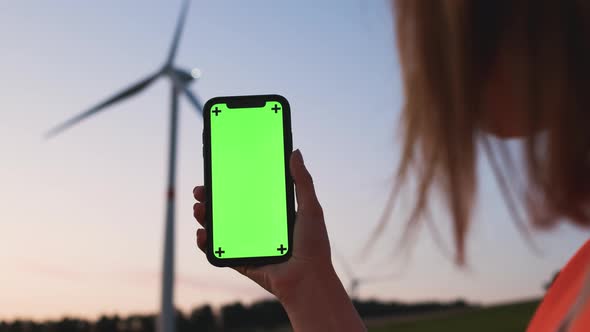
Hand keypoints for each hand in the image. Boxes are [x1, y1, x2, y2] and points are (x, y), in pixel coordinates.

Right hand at [192, 149, 333, 301]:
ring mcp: (248, 245)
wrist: (308, 280)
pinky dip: (206, 243)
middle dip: (211, 198)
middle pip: (229, 209)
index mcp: (273, 214)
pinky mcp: (242, 261)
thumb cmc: (313, 245)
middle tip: (200, 189)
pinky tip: (201, 233)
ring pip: (220, 228)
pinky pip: (219, 251)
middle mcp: (259, 228)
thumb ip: (302, 181)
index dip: (232, 183)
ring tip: (198, 208)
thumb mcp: (310, 208)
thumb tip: (295, 151)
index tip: (219, 171)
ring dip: (205, 218)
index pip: (249, 193)